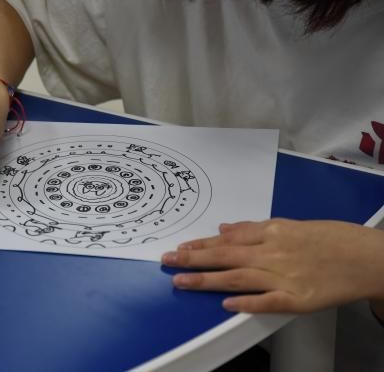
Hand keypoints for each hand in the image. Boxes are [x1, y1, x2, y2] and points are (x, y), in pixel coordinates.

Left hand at [161, 219, 383, 313]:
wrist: (366, 256)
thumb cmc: (330, 239)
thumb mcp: (290, 225)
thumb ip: (254, 228)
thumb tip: (224, 228)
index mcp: (271, 232)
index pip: (227, 240)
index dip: (201, 244)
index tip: (179, 247)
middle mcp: (272, 252)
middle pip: (225, 256)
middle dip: (193, 259)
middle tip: (166, 261)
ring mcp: (284, 276)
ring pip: (238, 277)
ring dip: (207, 280)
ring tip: (181, 282)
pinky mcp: (298, 298)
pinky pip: (268, 301)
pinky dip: (247, 302)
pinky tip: (227, 305)